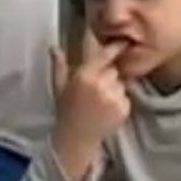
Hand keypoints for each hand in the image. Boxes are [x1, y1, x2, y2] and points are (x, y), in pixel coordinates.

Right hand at [51, 32, 130, 146]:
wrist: (77, 138)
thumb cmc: (66, 110)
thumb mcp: (59, 86)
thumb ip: (59, 65)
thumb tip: (54, 47)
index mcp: (84, 76)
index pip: (104, 55)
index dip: (114, 48)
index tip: (122, 42)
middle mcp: (101, 85)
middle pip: (114, 70)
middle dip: (108, 75)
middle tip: (96, 87)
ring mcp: (114, 98)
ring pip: (121, 83)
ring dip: (114, 88)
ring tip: (101, 100)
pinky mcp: (123, 109)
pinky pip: (126, 97)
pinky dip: (120, 100)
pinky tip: (106, 109)